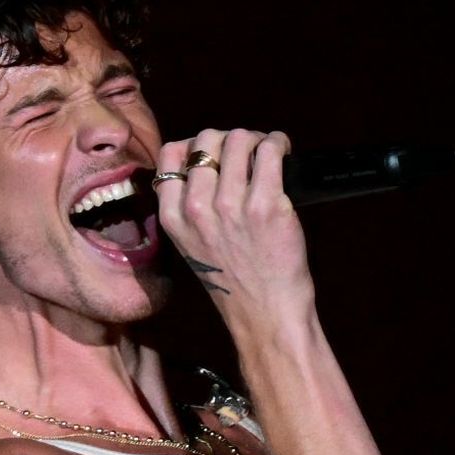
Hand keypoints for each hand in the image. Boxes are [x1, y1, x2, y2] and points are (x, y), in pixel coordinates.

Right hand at [153, 127, 312, 323]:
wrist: (266, 315)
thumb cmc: (236, 284)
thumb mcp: (194, 247)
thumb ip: (190, 208)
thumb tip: (208, 164)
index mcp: (174, 217)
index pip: (171, 155)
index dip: (194, 146)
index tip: (214, 155)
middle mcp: (198, 208)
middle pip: (206, 140)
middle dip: (228, 140)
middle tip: (246, 153)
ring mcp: (231, 206)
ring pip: (238, 139)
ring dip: (256, 139)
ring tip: (267, 152)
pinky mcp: (266, 205)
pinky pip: (269, 151)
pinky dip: (277, 144)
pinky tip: (282, 152)